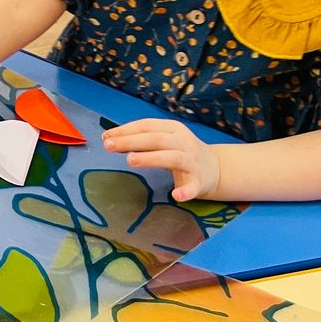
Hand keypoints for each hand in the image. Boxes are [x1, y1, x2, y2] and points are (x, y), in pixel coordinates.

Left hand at [102, 118, 220, 201]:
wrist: (215, 168)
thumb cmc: (180, 151)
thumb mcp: (163, 140)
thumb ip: (140, 140)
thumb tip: (109, 139)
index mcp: (173, 129)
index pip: (147, 125)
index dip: (126, 130)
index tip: (106, 136)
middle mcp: (184, 142)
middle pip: (156, 139)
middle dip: (131, 141)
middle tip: (109, 146)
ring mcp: (192, 162)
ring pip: (172, 157)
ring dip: (151, 158)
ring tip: (130, 160)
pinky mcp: (200, 181)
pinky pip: (193, 187)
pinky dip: (185, 191)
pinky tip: (176, 195)